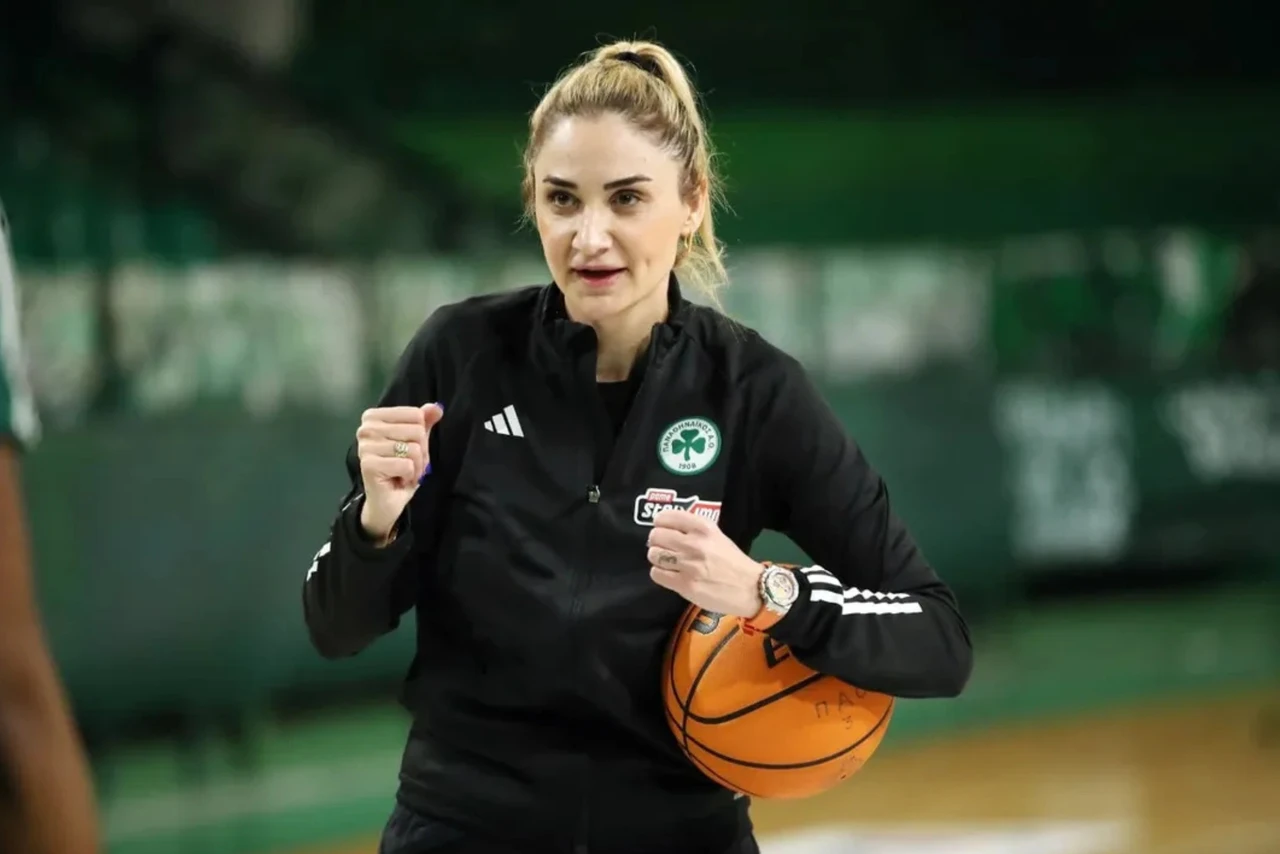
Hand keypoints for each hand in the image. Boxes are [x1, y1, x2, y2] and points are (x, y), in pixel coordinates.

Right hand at [356, 403, 443, 540]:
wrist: (387, 500)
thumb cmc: (400, 468)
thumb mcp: (416, 441)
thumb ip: (424, 422)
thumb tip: (436, 408)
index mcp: (374, 417)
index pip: (416, 414)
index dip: (421, 435)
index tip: (410, 449)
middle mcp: (366, 428)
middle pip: (417, 431)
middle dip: (421, 452)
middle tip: (408, 464)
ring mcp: (365, 447)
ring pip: (413, 449)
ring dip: (416, 466)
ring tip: (404, 473)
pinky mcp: (369, 465)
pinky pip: (407, 465)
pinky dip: (410, 476)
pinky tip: (399, 480)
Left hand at [646, 509, 763, 616]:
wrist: (751, 588)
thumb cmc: (732, 562)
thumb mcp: (716, 536)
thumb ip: (693, 530)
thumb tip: (665, 529)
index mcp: (703, 527)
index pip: (665, 517)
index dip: (660, 524)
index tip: (663, 530)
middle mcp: (694, 543)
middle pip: (655, 536)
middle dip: (656, 542)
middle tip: (664, 549)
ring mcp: (689, 564)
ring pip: (654, 554)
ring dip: (657, 559)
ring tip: (667, 563)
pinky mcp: (685, 584)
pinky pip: (657, 574)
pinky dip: (660, 574)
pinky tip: (670, 575)